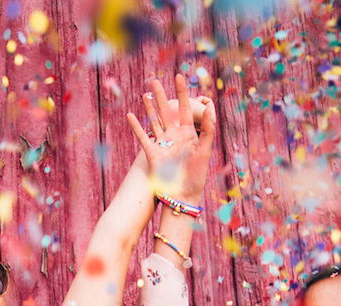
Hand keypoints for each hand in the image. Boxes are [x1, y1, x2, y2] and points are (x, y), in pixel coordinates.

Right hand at [126, 74, 215, 205]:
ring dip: (149, 107)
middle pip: (167, 111)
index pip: (186, 108)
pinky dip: (136, 126)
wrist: (183, 194)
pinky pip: (143, 137)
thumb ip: (208, 129)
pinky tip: (130, 115)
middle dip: (161, 95)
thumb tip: (210, 108)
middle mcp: (175, 136)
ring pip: (154, 121)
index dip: (182, 93)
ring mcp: (163, 144)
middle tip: (154, 79)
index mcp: (189, 134)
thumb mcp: (205, 151)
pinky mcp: (152, 154)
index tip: (179, 77)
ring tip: (145, 93)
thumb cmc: (196, 175)